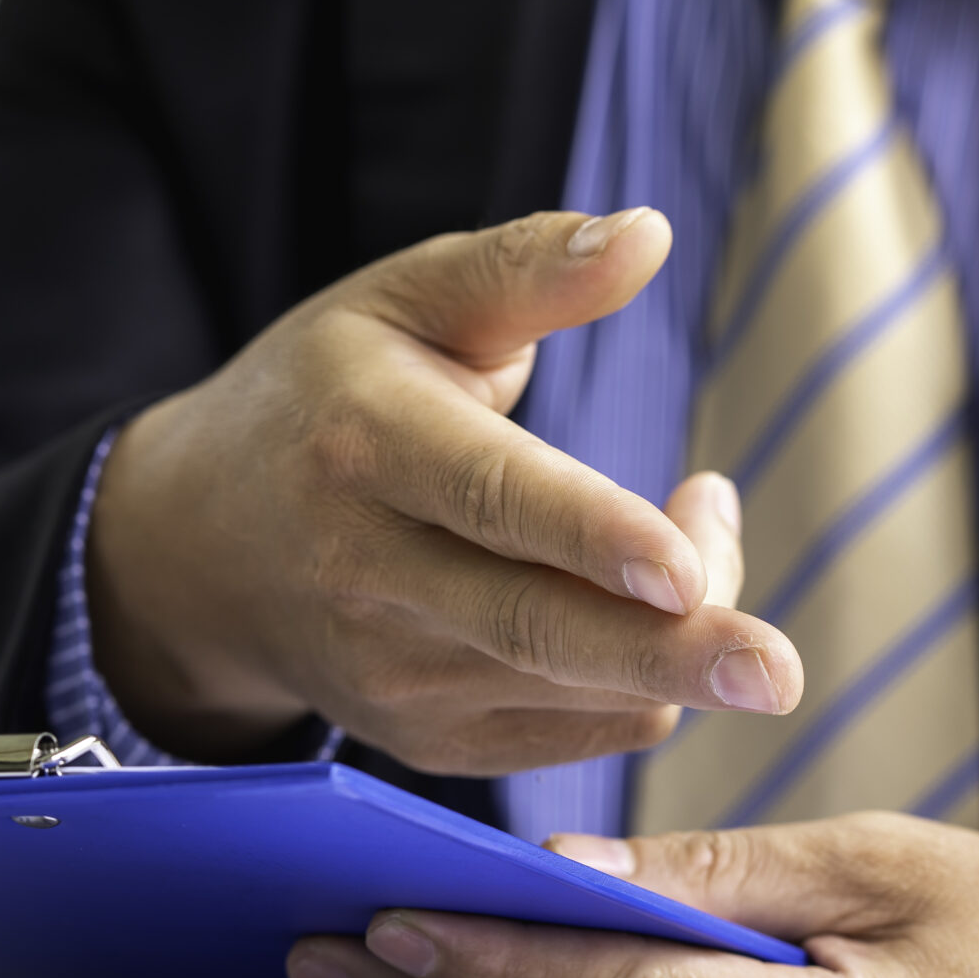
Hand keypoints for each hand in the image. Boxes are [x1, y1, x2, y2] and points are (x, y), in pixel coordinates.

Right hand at [88, 208, 803, 770]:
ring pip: (581, 684)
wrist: (199, 550)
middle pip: (538, 629)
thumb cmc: (327, 398)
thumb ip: (528, 269)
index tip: (685, 566)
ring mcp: (397, 678)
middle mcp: (370, 575)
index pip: (491, 500)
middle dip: (671, 655)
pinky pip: (584, 730)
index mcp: (365, 446)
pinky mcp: (433, 743)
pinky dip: (652, 678)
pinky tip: (654, 598)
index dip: (593, 536)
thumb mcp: (404, 301)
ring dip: (685, 632)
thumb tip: (648, 234)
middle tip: (779, 671)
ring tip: (703, 532)